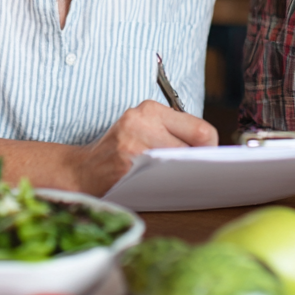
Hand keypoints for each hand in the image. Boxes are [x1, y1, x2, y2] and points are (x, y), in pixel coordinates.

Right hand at [69, 100, 217, 196]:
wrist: (82, 171)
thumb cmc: (120, 151)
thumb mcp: (144, 129)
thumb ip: (173, 131)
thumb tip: (212, 148)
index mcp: (150, 110)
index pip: (201, 129)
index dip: (210, 148)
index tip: (206, 157)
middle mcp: (141, 122)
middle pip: (193, 147)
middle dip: (197, 162)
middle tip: (192, 172)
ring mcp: (133, 145)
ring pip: (180, 164)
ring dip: (183, 175)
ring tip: (173, 177)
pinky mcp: (127, 167)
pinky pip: (163, 180)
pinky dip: (168, 185)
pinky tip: (160, 184)